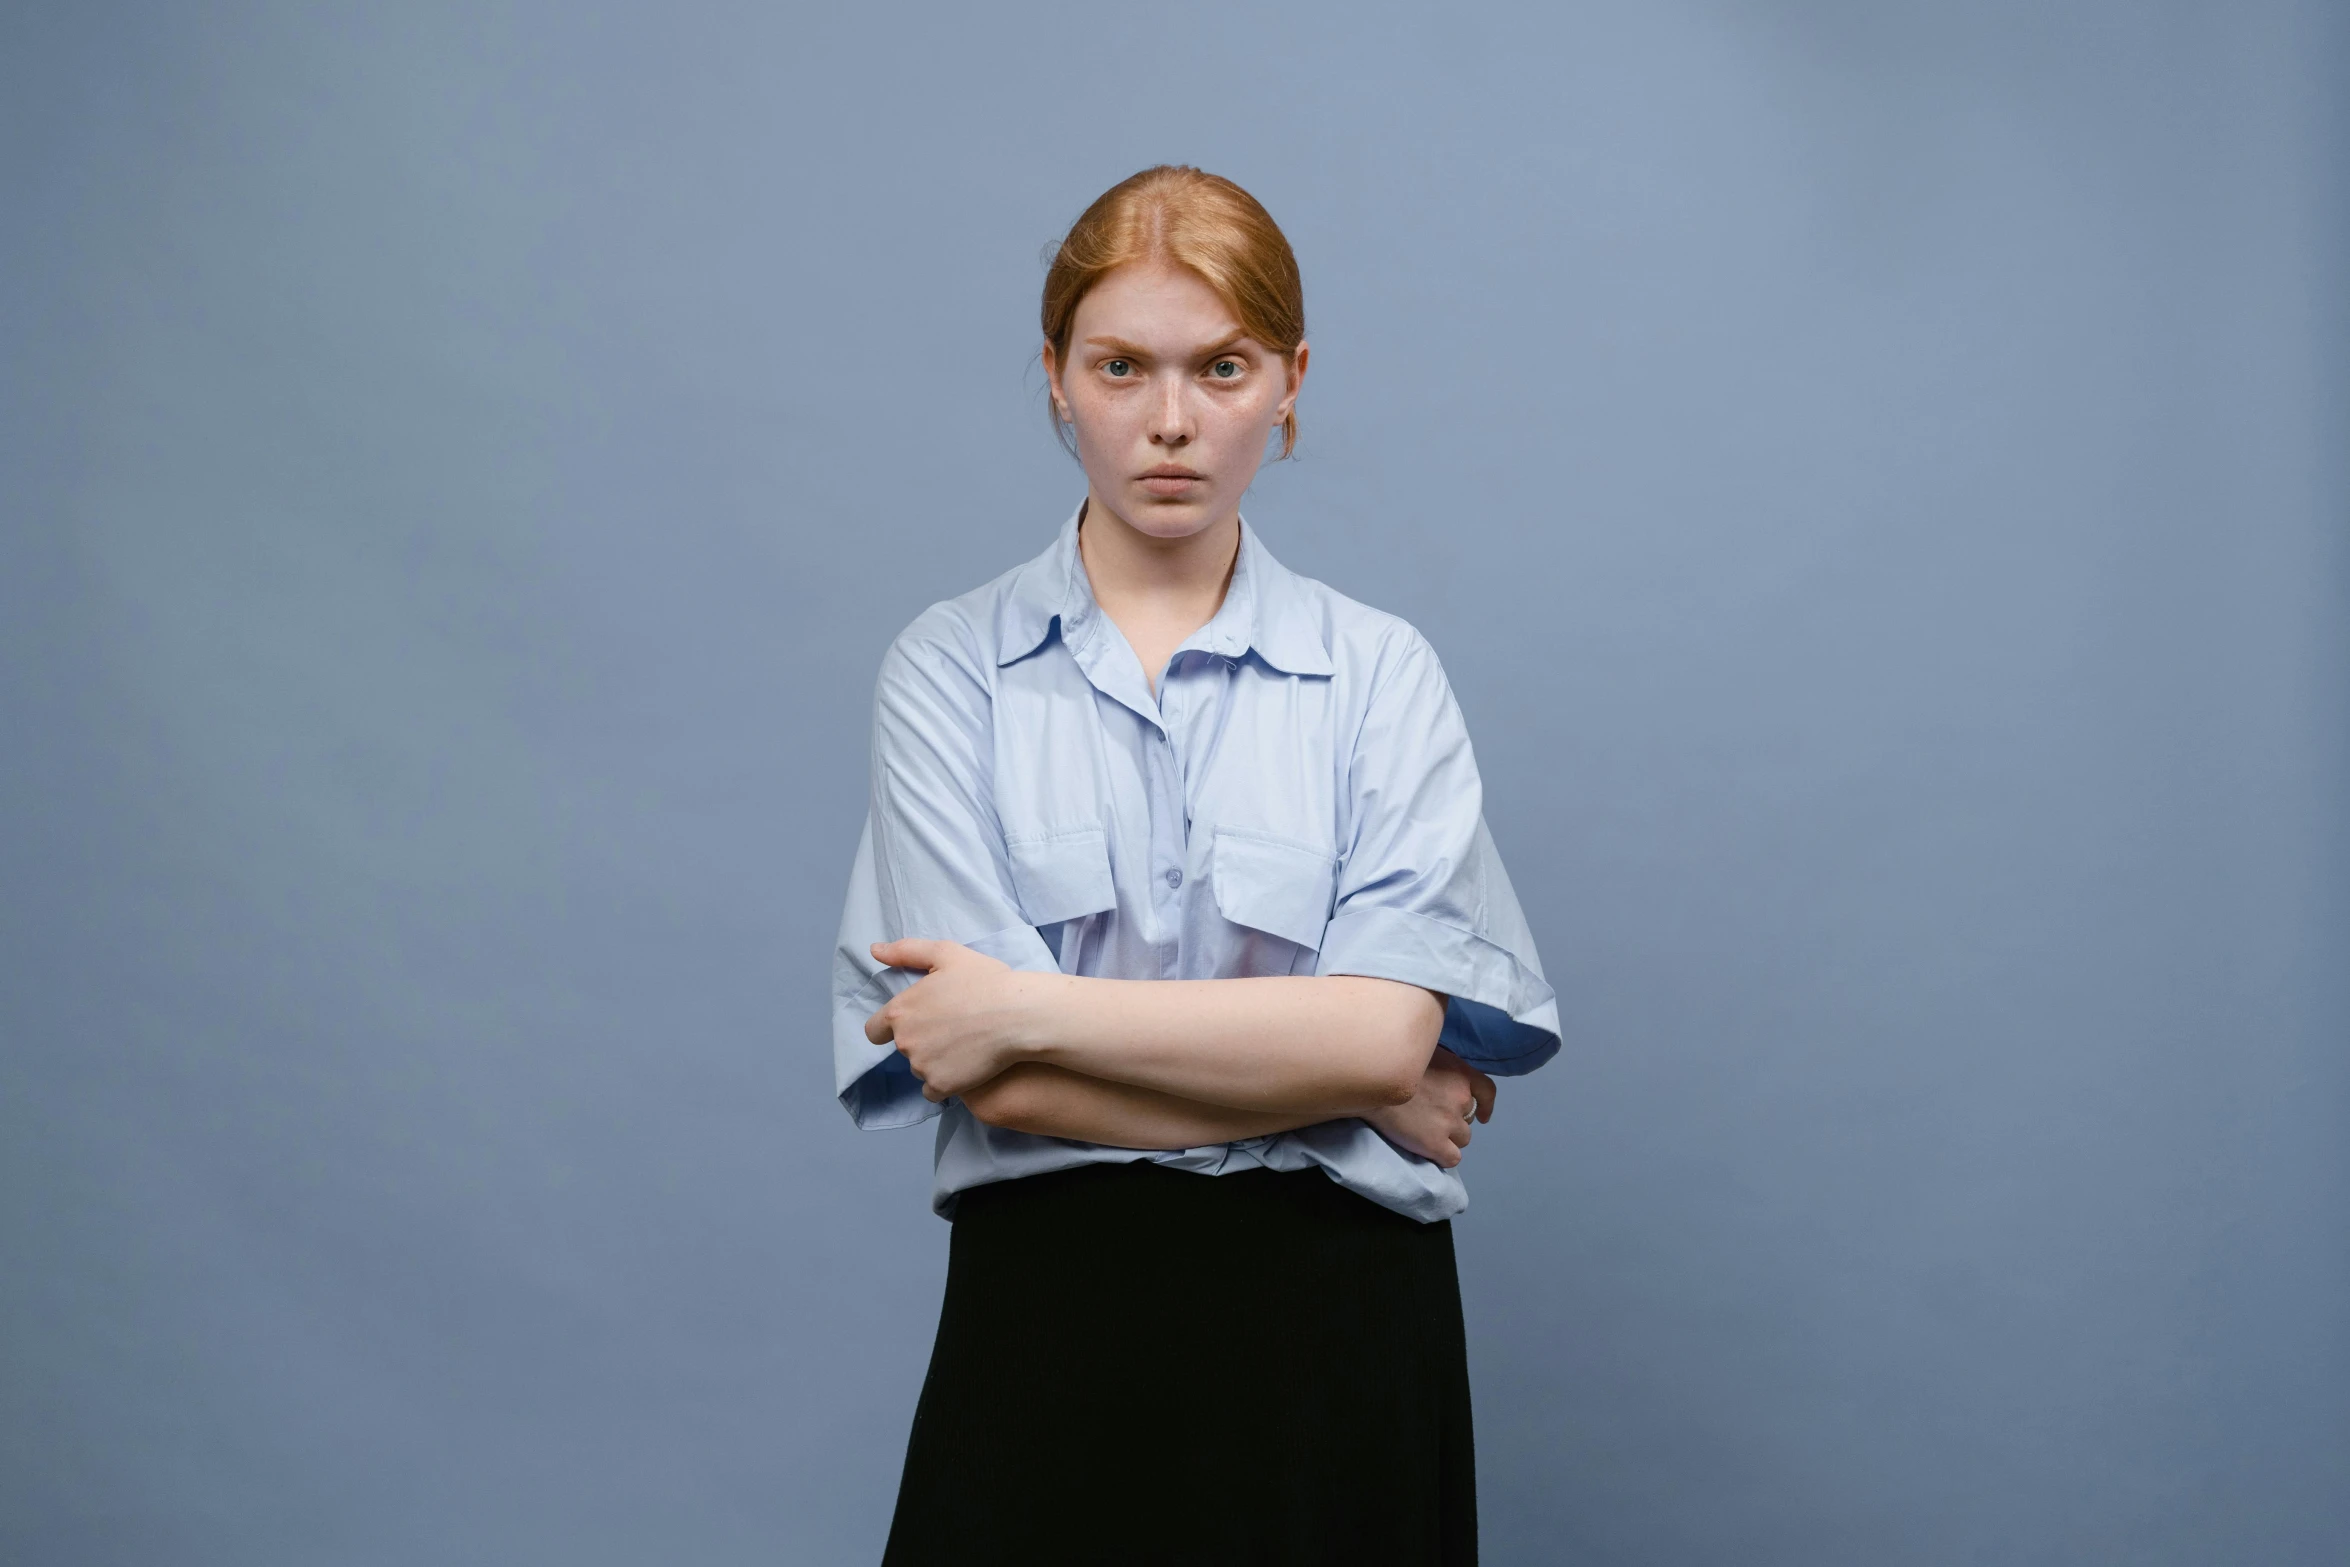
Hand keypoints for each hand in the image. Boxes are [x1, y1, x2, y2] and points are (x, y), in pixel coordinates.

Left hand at [864, 938, 1034, 1100]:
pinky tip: (966, 1067)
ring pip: (920, 1069)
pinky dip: (946, 1082)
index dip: (890, 1029)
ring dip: (935, 1062)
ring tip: (965, 1045)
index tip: (915, 1024)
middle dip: (922, 1041)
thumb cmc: (984, 981)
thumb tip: (875, 950)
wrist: (1018, 1015)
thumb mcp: (945, 954)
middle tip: (953, 1028)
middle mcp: (904, 1042)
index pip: (875, 1031)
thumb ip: (906, 952)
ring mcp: (922, 1067)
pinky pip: (934, 1091)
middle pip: (904, 1049)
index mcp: (900, 1011)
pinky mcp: (941, 1086)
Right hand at [1362, 1046, 1495, 1167]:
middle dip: (1455, 1119)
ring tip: (1426, 1132)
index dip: (1487, 1106)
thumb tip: (1441, 1075)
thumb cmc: (1392, 1061)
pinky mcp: (1435, 1143)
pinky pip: (1452, 1158)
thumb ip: (1440, 1065)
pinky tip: (1427, 1149)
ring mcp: (1449, 1122)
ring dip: (1449, 1137)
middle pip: (1469, 1118)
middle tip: (1432, 1117)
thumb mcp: (1424, 1052)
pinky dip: (1443, 1156)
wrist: (1371, 1081)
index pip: (1487, 1091)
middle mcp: (1461, 1097)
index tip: (1483, 1115)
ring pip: (1463, 1138)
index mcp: (1460, 1073)